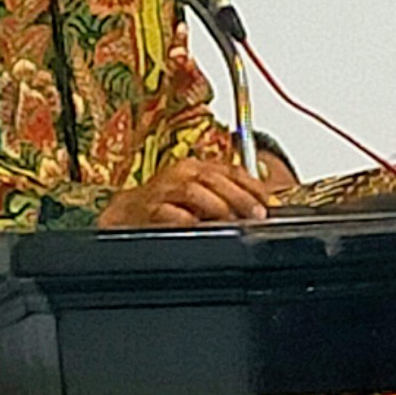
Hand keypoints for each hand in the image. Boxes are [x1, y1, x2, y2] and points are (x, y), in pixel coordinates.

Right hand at [98, 155, 273, 228]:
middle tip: (256, 215)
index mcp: (195, 168)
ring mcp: (163, 191)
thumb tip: (257, 209)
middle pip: (214, 179)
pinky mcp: (149, 210)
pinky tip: (200, 226)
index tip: (269, 203)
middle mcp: (180, 175)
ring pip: (193, 192)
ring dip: (216, 207)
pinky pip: (169, 213)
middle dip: (239, 197)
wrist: (126, 214)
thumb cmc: (164, 204)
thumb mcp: (197, 195)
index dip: (253, 186)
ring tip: (233, 221)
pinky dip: (186, 219)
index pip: (231, 171)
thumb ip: (224, 197)